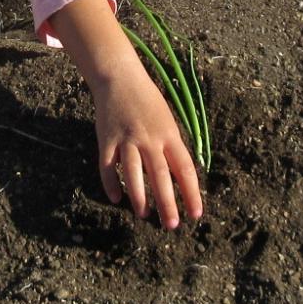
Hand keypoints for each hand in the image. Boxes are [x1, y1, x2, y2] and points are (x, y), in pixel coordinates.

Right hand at [90, 56, 203, 230]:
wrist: (120, 78)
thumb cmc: (148, 102)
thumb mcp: (168, 121)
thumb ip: (173, 147)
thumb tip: (183, 178)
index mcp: (169, 134)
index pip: (185, 169)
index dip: (191, 193)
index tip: (196, 214)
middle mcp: (149, 139)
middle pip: (160, 176)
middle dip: (167, 203)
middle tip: (171, 225)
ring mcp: (126, 139)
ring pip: (133, 174)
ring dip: (139, 197)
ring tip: (144, 214)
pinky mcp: (106, 139)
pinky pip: (107, 167)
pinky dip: (111, 184)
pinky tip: (116, 199)